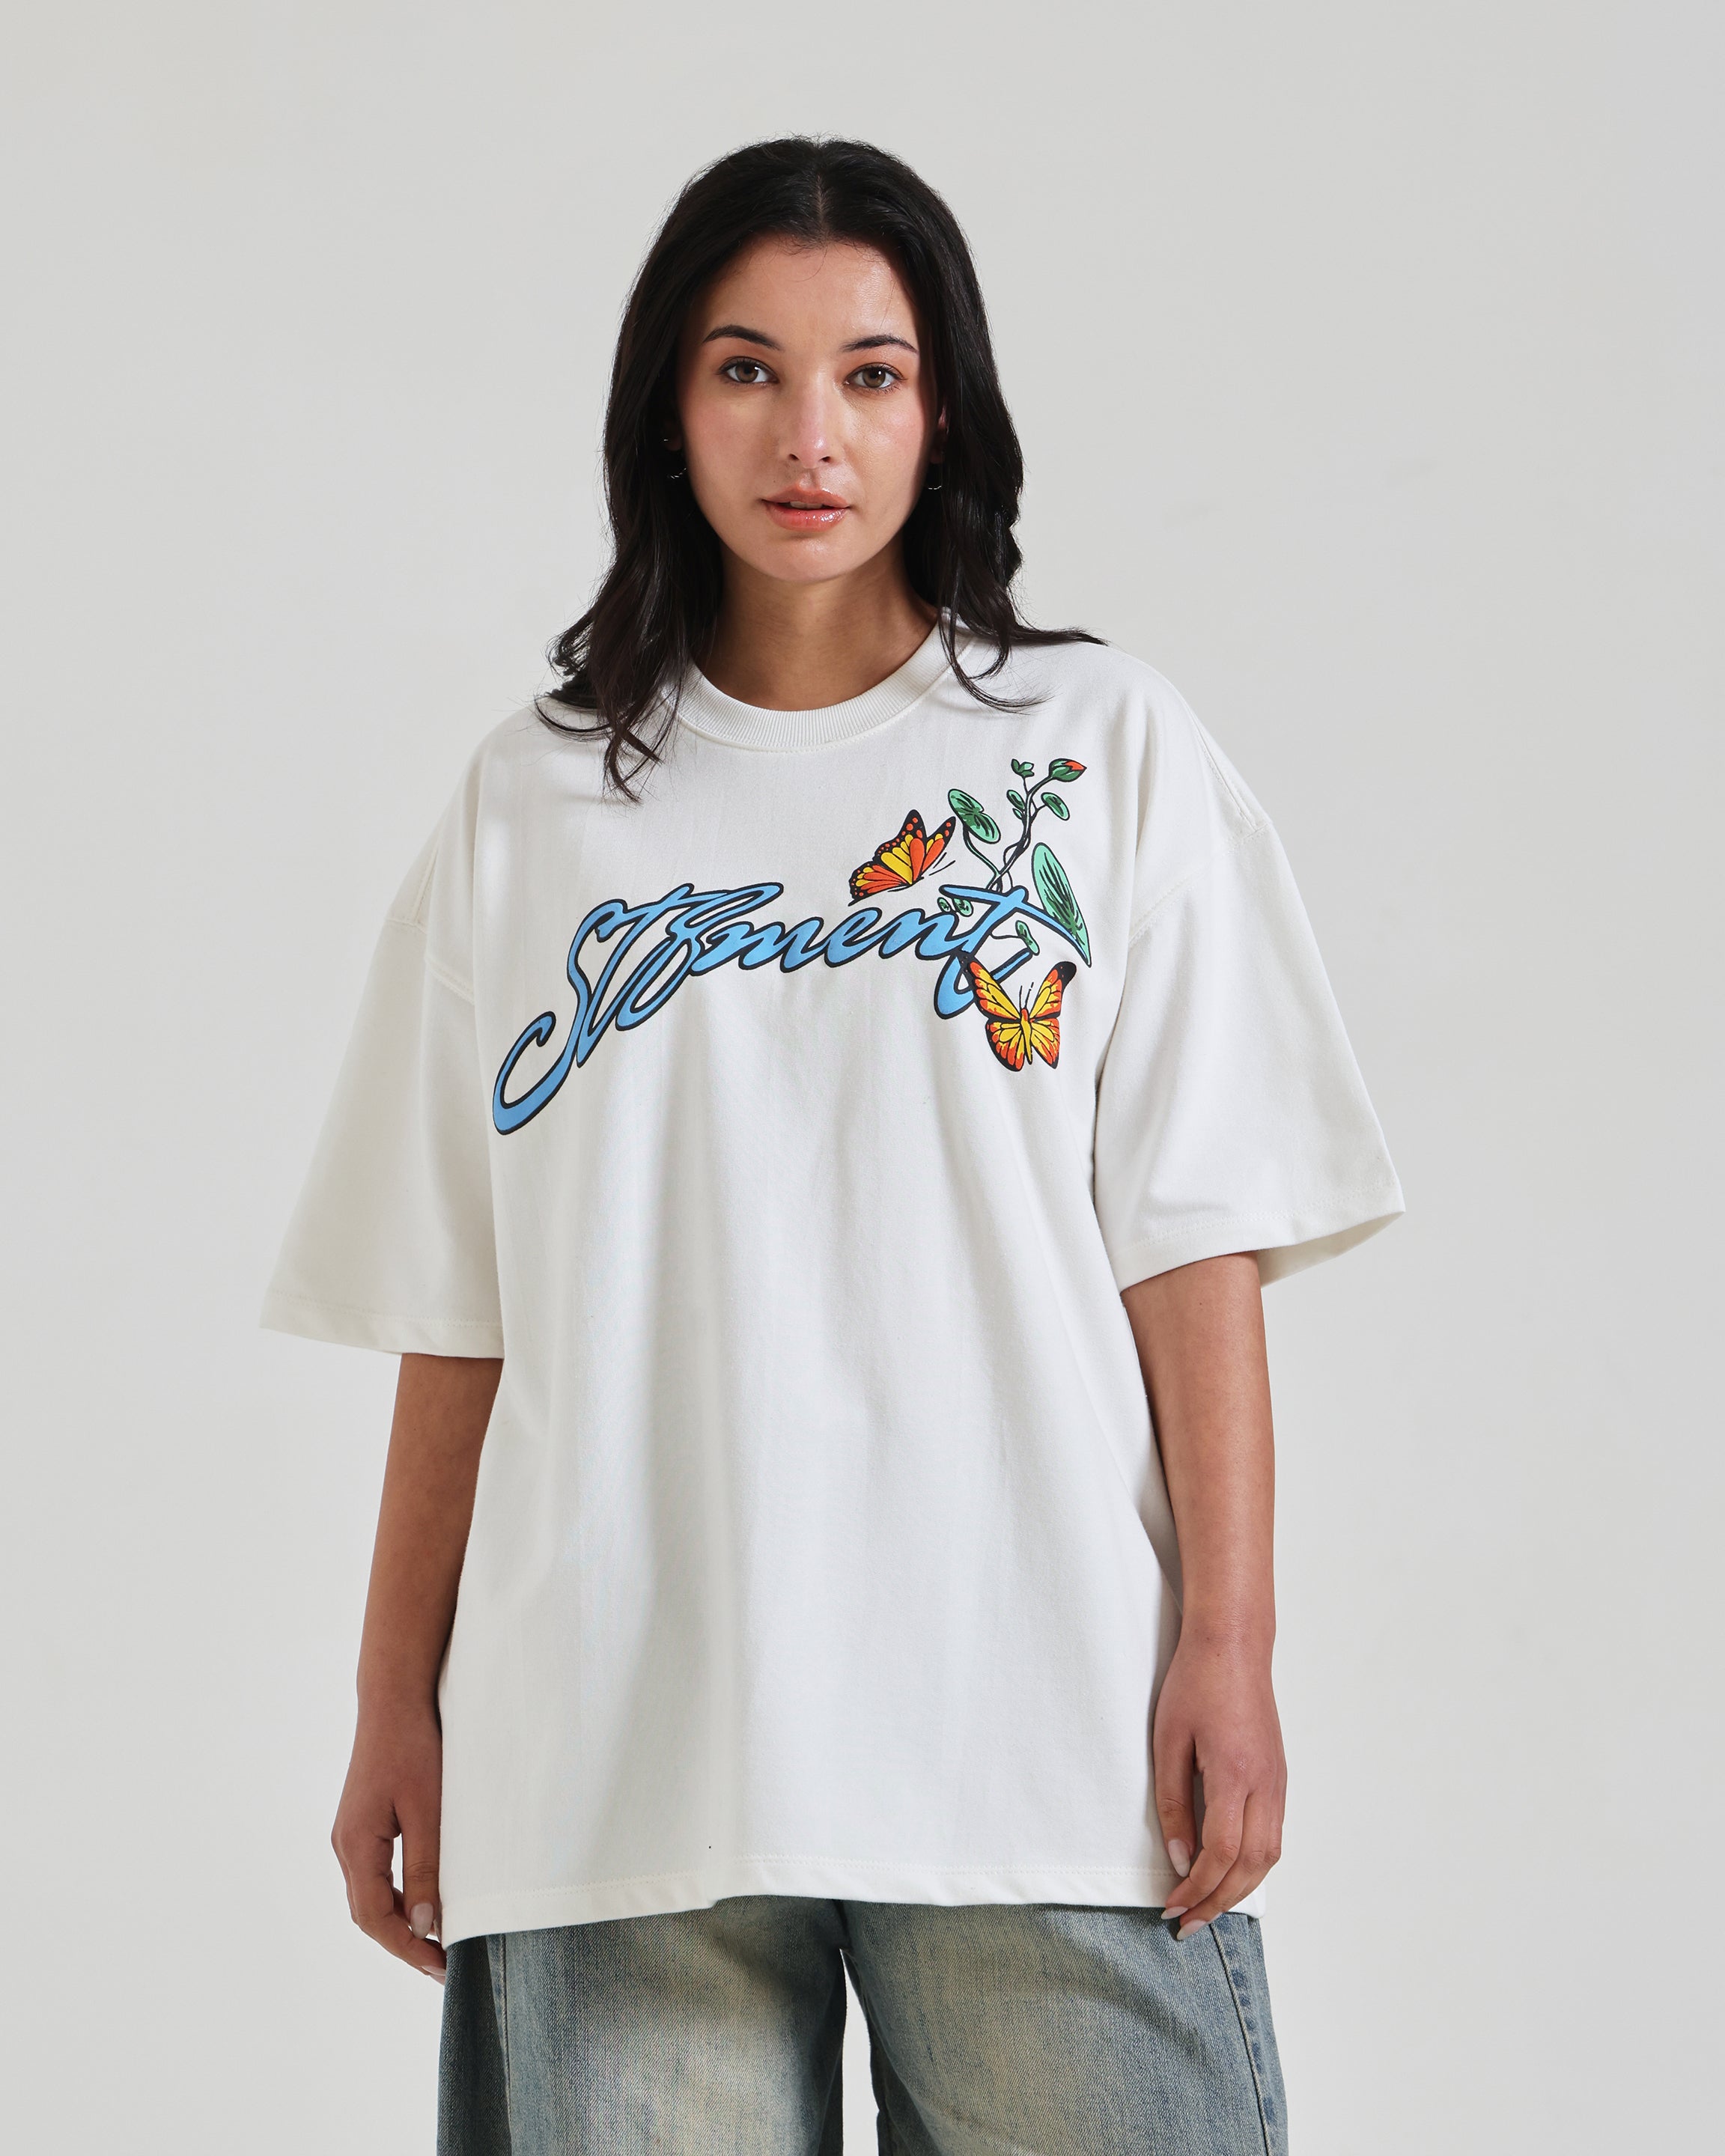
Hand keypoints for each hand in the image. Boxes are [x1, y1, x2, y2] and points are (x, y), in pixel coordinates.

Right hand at [331, 1698, 446, 1981]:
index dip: (407, 1949)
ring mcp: (350, 1836)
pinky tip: (423, 1903)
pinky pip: (375, 1876)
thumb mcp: (427, 1810)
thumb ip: (425, 1868)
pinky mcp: (362, 1825)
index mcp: (355, 1846)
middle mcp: (345, 1846)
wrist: (394, 1700)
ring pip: (371, 1896)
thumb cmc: (413, 1748)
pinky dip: (397, 1897)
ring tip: (438, 1943)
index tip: (441, 1968)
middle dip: (405, 1943)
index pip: (375, 1918)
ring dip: (400, 1923)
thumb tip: (423, 1924)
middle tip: (444, 1965)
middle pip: (368, 1914)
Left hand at [1153, 1628, 1284, 1939]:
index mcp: (1235, 1774)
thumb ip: (1172, 1802)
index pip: (1221, 1853)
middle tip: (1186, 1924)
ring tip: (1206, 1907)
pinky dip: (1253, 1864)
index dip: (1196, 1889)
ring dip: (1239, 1888)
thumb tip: (1180, 1859)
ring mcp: (1278, 1781)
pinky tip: (1228, 1871)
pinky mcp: (1280, 1777)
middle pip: (1251, 1866)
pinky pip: (1273, 1835)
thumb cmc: (1195, 1683)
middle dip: (1218, 1902)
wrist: (1233, 1644)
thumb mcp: (1168, 1741)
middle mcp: (1266, 1784)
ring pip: (1269, 1856)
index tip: (1171, 1908)